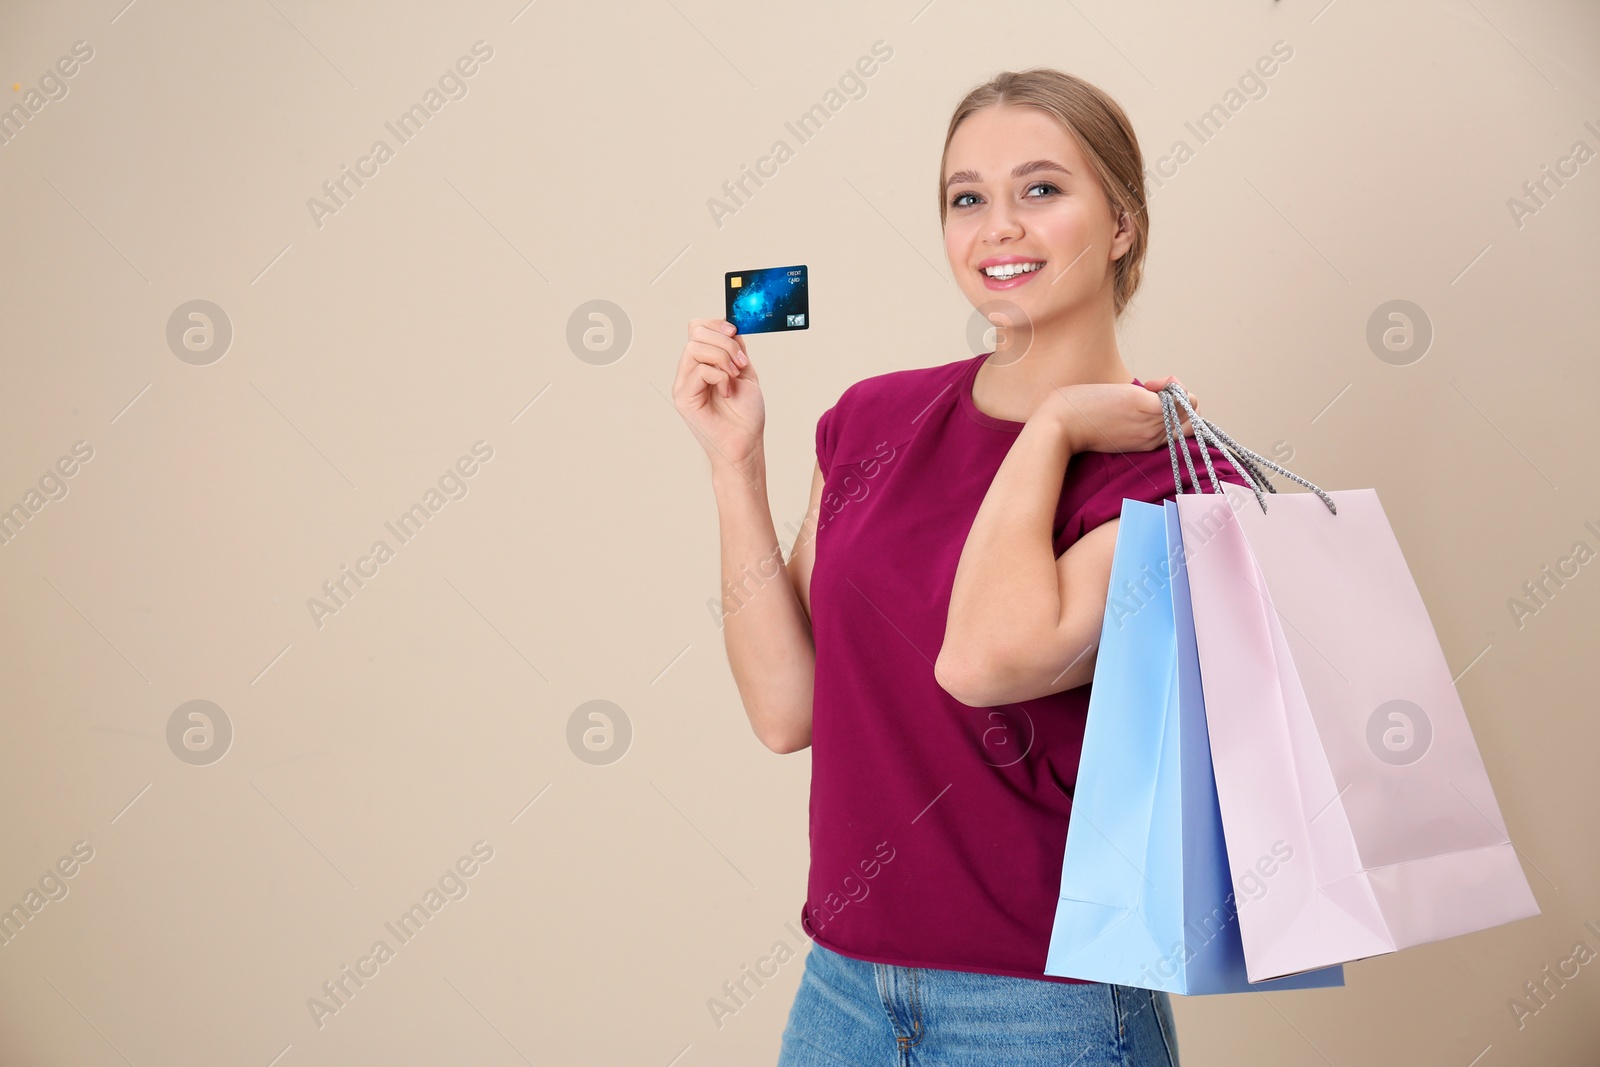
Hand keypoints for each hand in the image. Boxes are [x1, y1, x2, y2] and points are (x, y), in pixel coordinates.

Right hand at [672, 317, 763, 472]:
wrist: (746, 445)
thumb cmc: (746, 416)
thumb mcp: (745, 372)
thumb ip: (735, 349)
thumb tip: (730, 327)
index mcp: (702, 363)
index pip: (697, 328)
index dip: (716, 324)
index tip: (736, 333)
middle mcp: (689, 371)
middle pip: (695, 332)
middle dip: (724, 341)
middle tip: (740, 362)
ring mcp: (683, 384)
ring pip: (695, 347)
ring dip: (723, 357)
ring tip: (734, 377)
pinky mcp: (683, 398)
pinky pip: (699, 370)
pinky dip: (720, 376)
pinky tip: (728, 392)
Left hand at [1038, 376, 1200, 454]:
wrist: (1059, 426)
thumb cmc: (1081, 420)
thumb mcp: (1116, 423)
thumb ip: (1135, 414)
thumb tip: (1152, 392)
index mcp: (1148, 443)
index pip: (1185, 428)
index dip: (1177, 411)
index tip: (1154, 399)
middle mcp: (1154, 437)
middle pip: (1191, 416)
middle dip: (1179, 397)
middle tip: (1152, 389)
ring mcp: (1150, 424)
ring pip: (1190, 405)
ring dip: (1174, 388)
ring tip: (1148, 386)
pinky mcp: (1142, 408)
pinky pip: (1178, 397)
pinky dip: (1171, 385)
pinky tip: (1149, 383)